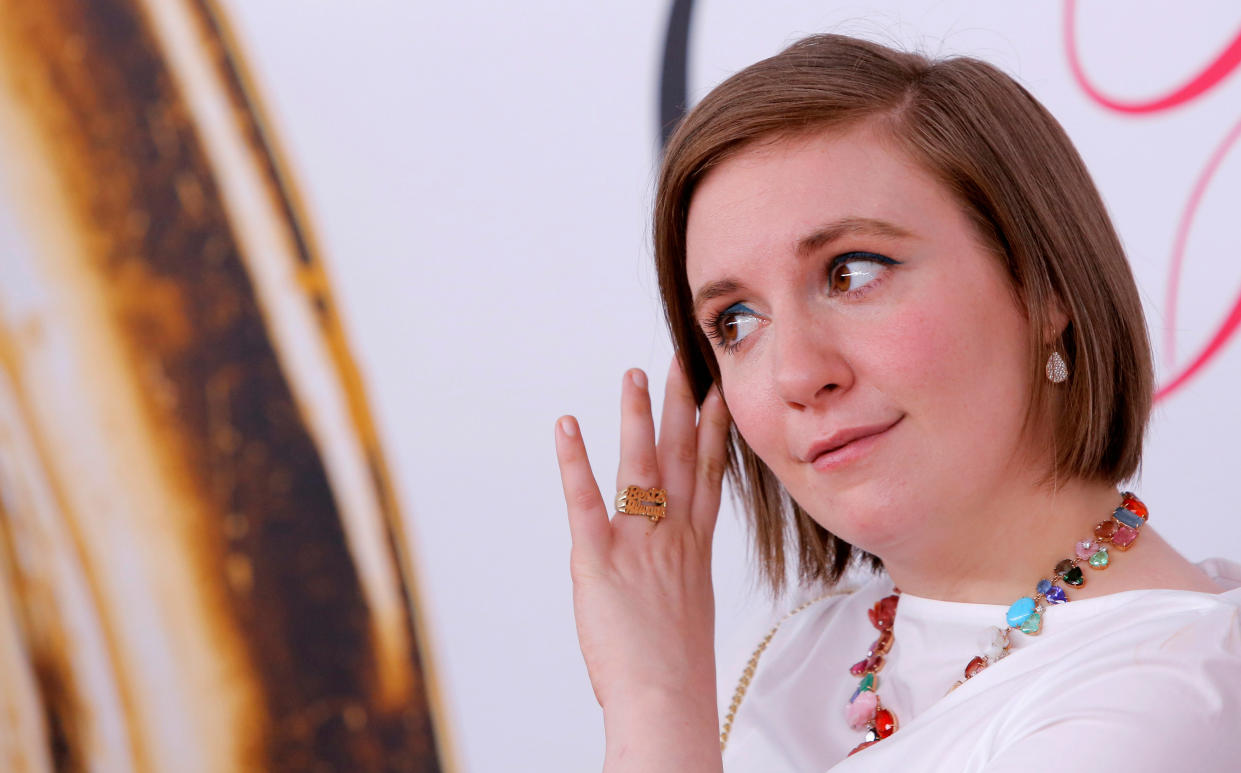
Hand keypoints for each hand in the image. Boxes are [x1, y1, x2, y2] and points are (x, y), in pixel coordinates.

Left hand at [555, 360, 730, 770]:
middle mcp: (673, 535)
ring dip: (637, 415)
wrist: (667, 700)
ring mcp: (638, 542)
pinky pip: (585, 500)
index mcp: (695, 547)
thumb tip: (670, 565)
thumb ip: (678, 573)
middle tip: (684, 361)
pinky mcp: (599, 558)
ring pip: (642, 465)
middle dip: (684, 404)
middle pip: (683, 456)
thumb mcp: (688, 608)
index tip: (717, 393)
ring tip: (635, 374)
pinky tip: (566, 426)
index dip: (712, 429)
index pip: (709, 474)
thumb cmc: (676, 668)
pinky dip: (575, 460)